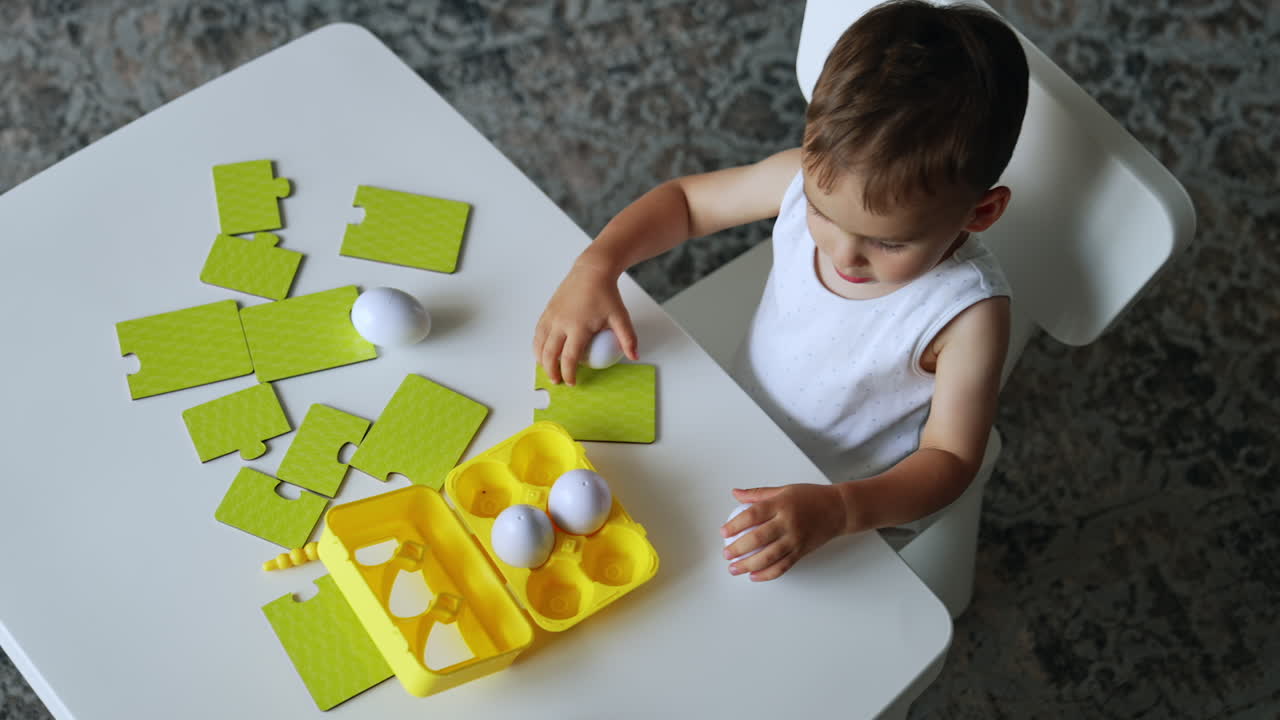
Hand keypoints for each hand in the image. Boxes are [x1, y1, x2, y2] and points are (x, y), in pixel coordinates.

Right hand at [533, 257, 638, 385]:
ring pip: (540, 344)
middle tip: (557, 381)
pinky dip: (538, 344)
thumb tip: (634, 357)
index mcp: (578, 327)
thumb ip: (627, 338)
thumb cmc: (607, 294)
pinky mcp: (547, 310)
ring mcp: (551, 316)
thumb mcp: (621, 316)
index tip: (572, 382)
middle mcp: (560, 323)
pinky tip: (543, 350)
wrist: (592, 271)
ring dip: (541, 360)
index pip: (569, 358)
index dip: (569, 374)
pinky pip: (538, 332)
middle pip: (550, 355)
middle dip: (551, 372)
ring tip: (547, 369)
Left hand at [720, 484, 847, 581]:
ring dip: (748, 565)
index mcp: (781, 504)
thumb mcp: (784, 490)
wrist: (839, 510)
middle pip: (758, 538)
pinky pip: (783, 566)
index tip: (723, 532)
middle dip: (738, 549)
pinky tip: (754, 576)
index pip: (752, 515)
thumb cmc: (810, 497)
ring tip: (734, 569)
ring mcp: (796, 539)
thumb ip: (758, 494)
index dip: (735, 525)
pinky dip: (768, 574)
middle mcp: (788, 522)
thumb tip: (735, 493)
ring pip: (769, 557)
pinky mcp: (802, 551)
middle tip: (726, 554)